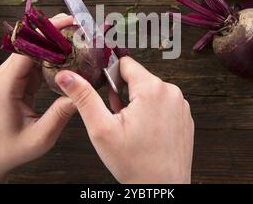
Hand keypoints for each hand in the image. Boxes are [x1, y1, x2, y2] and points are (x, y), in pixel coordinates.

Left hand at [0, 14, 75, 183]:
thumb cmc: (14, 148)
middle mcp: (7, 74)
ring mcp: (13, 75)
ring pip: (35, 48)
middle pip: (30, 42)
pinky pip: (37, 59)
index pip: (26, 49)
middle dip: (54, 30)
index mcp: (7, 85)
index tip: (69, 22)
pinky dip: (53, 53)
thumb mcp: (41, 136)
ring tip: (78, 34)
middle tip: (79, 25)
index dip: (47, 32)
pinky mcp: (21, 78)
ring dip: (55, 39)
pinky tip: (70, 51)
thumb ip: (60, 115)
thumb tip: (80, 92)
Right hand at [55, 56, 193, 183]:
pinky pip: (163, 104)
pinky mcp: (185, 117)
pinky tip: (144, 132)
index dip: (110, 77)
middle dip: (123, 93)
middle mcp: (171, 92)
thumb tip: (67, 76)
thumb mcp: (101, 129)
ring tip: (130, 127)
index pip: (125, 63)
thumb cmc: (135, 163)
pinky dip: (151, 113)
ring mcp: (180, 105)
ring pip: (150, 92)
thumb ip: (84, 97)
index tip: (106, 94)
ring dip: (137, 103)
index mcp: (152, 89)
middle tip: (117, 117)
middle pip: (138, 78)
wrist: (161, 189)